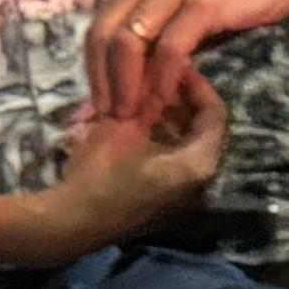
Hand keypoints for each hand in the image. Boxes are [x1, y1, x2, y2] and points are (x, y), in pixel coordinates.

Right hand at [52, 60, 227, 245]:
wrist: (73, 222)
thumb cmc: (99, 174)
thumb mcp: (120, 128)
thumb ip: (144, 101)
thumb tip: (154, 74)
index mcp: (198, 163)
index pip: (215, 114)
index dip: (197, 85)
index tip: (174, 65)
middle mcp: (201, 180)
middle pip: (204, 130)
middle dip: (183, 101)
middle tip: (159, 78)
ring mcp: (185, 193)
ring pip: (189, 145)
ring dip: (171, 120)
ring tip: (145, 97)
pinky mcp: (167, 198)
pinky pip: (175, 160)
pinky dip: (162, 139)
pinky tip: (137, 124)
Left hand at [87, 0, 288, 118]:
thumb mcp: (181, 9)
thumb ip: (156, 34)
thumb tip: (130, 80)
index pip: (95, 32)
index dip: (92, 72)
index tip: (100, 105)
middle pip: (103, 38)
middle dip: (103, 82)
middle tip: (112, 117)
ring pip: (129, 43)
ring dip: (127, 85)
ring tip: (133, 116)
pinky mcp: (202, 5)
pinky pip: (170, 48)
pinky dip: (161, 78)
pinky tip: (163, 100)